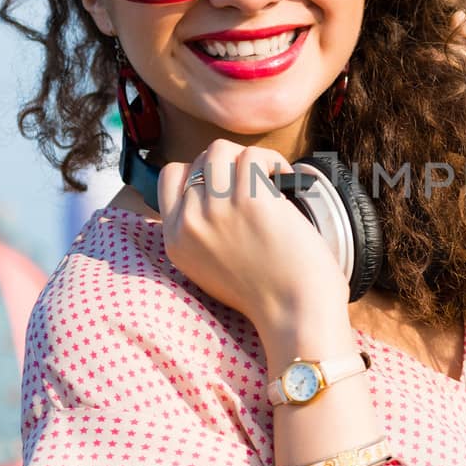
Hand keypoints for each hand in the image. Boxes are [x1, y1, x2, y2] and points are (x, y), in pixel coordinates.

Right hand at [156, 139, 348, 341]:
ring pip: (221, 150)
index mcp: (176, 240)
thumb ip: (201, 233)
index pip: (170, 177)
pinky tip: (287, 179)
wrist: (295, 315)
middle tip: (257, 183)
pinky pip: (254, 156)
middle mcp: (190, 223)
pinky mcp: (250, 202)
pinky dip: (274, 161)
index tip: (227, 184)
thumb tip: (212, 192)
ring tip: (271, 176)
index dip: (199, 171)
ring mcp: (217, 211)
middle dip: (230, 165)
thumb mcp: (209, 268)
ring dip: (250, 158)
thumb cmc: (267, 294)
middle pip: (199, 160)